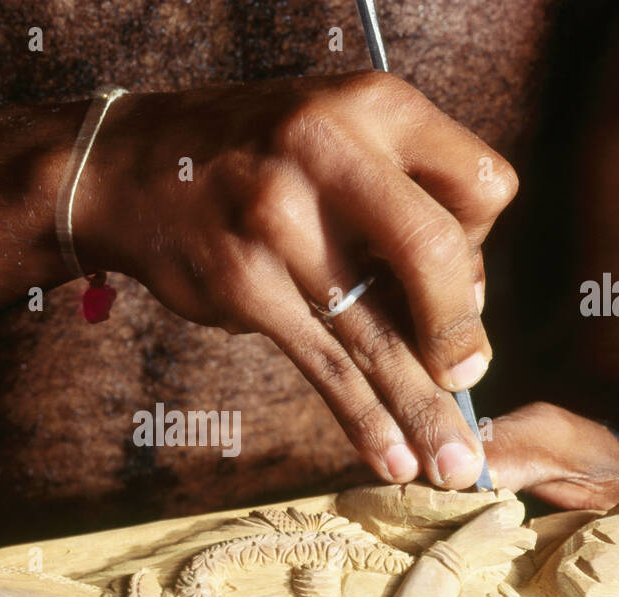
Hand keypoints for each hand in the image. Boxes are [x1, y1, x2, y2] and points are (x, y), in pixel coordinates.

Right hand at [76, 72, 517, 488]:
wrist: (133, 167)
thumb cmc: (259, 159)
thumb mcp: (340, 134)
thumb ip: (404, 199)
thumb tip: (464, 312)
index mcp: (376, 108)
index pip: (481, 186)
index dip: (485, 243)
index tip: (461, 283)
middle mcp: (332, 156)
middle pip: (437, 254)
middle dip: (461, 333)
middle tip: (470, 379)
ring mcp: (283, 225)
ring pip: (377, 332)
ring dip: (423, 409)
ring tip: (453, 466)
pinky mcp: (247, 287)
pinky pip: (324, 366)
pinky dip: (363, 419)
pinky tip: (390, 457)